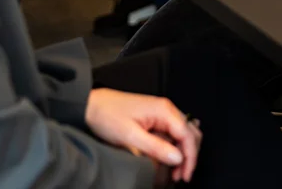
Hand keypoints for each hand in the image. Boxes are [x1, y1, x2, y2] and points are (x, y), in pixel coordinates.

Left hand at [85, 88, 201, 183]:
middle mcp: (166, 109)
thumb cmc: (107, 115)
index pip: (187, 135)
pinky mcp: (155, 118)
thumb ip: (156, 147)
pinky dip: (173, 148)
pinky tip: (167, 159)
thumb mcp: (130, 136)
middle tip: (180, 176)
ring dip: (182, 153)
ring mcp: (162, 113)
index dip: (190, 157)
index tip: (185, 176)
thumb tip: (178, 158)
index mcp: (164, 110)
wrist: (91, 105)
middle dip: (189, 156)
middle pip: (190, 134)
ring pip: (183, 134)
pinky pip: (172, 134)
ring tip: (174, 171)